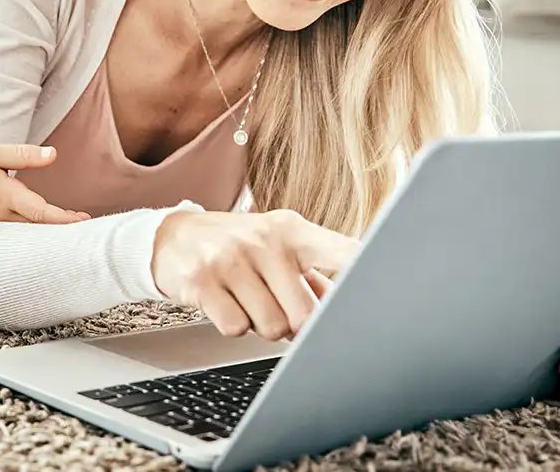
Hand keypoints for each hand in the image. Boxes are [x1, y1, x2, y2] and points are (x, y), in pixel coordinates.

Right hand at [0, 143, 89, 223]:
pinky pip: (10, 230)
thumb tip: (54, 155)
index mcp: (4, 195)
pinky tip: (40, 225)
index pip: (40, 212)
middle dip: (62, 225)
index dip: (64, 220)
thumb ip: (23, 155)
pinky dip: (28, 228)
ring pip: (24, 229)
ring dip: (47, 227)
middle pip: (37, 225)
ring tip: (71, 222)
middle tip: (86, 223)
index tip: (83, 222)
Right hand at [151, 209, 357, 341]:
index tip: (386, 293)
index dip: (367, 275)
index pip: (343, 253)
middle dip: (293, 323)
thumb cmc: (237, 246)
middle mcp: (264, 241)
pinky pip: (236, 328)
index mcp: (292, 230)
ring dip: (260, 324)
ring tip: (248, 300)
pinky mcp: (202, 281)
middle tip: (276, 306)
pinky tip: (225, 303)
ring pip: (270, 327)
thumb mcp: (276, 247)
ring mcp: (231, 260)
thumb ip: (312, 276)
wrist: (173, 236)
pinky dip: (233, 325)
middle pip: (304, 315)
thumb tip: (345, 307)